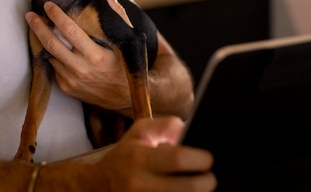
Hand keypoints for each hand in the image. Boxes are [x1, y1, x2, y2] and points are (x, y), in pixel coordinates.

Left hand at [24, 0, 134, 111]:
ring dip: (42, 41)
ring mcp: (72, 81)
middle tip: (29, 15)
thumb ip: (118, 15)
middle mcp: (82, 69)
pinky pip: (54, 68)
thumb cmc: (128, 64)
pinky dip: (52, 56)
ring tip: (37, 27)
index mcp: (97, 55)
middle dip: (37, 27)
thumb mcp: (131, 41)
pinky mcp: (67, 88)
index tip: (48, 5)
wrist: (126, 97)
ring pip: (50, 56)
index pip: (70, 31)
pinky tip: (52, 46)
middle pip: (52, 44)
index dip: (57, 16)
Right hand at [97, 117, 215, 191]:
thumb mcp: (140, 131)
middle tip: (208, 176)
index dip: (200, 159)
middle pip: (189, 187)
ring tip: (195, 184)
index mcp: (140, 158)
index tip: (207, 158)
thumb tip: (189, 129)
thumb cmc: (126, 154)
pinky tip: (182, 190)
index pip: (179, 159)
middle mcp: (141, 184)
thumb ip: (165, 125)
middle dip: (206, 181)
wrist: (102, 183)